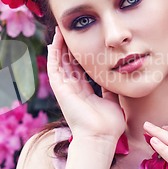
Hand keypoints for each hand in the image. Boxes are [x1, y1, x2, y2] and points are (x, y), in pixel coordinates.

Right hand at [47, 26, 125, 143]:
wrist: (100, 136)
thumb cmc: (108, 125)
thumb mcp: (112, 101)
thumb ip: (109, 89)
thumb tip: (114, 78)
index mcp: (84, 93)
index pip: (79, 70)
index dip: (79, 56)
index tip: (82, 42)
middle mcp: (72, 90)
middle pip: (68, 64)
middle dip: (68, 48)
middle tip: (69, 32)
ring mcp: (65, 90)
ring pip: (59, 64)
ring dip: (59, 47)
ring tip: (60, 32)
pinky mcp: (60, 90)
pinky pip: (54, 68)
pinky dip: (53, 55)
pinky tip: (54, 42)